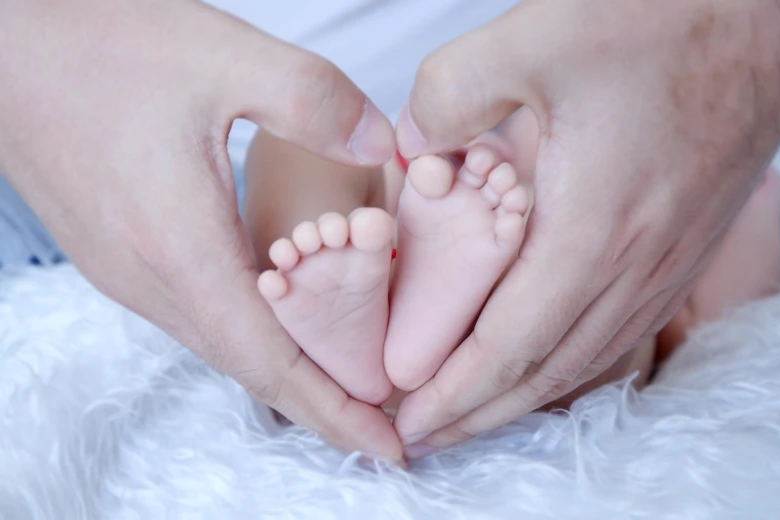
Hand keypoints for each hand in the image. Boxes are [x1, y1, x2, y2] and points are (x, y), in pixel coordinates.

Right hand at [0, 0, 400, 461]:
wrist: (2, 41)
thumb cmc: (97, 44)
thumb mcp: (223, 56)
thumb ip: (315, 102)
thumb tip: (386, 149)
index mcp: (180, 249)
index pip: (270, 363)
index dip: (335, 411)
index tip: (387, 447)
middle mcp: (150, 279)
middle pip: (251, 368)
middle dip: (323, 402)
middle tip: (388, 416)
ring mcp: (128, 273)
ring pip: (223, 345)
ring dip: (287, 369)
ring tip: (349, 374)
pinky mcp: (120, 254)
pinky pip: (199, 315)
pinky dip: (251, 333)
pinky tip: (282, 317)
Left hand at [393, 0, 779, 454]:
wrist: (756, 20)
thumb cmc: (656, 25)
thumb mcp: (530, 40)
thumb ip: (450, 96)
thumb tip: (410, 149)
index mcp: (591, 229)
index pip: (508, 344)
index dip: (453, 390)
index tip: (406, 417)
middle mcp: (632, 267)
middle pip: (543, 373)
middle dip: (475, 414)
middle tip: (420, 437)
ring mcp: (662, 266)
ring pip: (582, 362)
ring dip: (519, 399)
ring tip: (468, 417)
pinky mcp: (675, 253)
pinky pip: (614, 334)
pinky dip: (564, 366)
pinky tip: (537, 370)